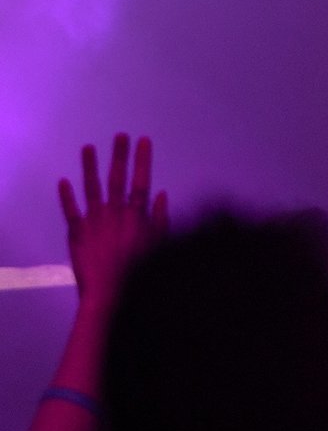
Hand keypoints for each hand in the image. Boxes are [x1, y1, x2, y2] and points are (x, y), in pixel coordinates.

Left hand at [59, 134, 167, 305]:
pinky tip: (63, 181)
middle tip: (120, 135)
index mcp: (135, 215)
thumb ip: (160, 219)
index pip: (141, 180)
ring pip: (91, 188)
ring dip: (90, 167)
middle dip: (119, 155)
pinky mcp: (77, 233)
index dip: (143, 160)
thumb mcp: (158, 245)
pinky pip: (70, 211)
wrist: (109, 295)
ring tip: (88, 147)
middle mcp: (114, 212)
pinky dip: (66, 196)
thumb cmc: (138, 272)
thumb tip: (161, 195)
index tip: (144, 140)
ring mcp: (94, 221)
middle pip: (117, 178)